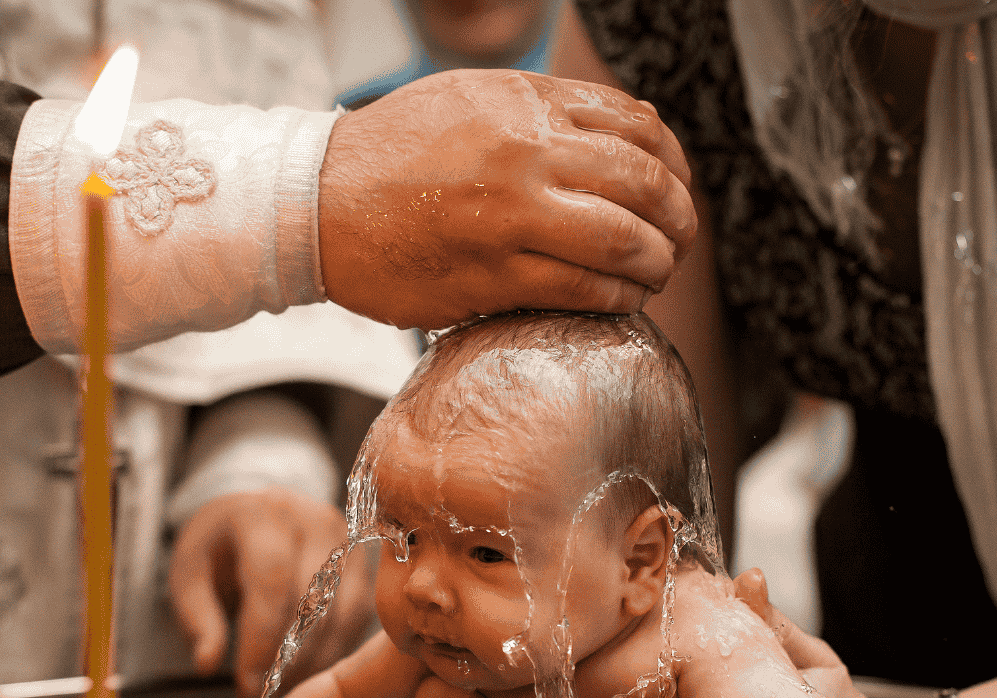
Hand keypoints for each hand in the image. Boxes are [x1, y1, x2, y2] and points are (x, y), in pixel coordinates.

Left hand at [169, 487, 374, 697]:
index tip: (248, 686)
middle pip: (314, 599)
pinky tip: (308, 670)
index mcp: (259, 515)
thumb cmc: (218, 548)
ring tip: (286, 687)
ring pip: (344, 613)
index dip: (261, 639)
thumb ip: (197, 617)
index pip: (270, 581)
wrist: (256, 515)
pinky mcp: (362, 562)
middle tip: (266, 695)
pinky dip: (335, 650)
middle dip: (290, 658)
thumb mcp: (189, 575)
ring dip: (317, 660)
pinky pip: (359, 616)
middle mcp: (310, 519)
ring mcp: (345, 539)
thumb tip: (209, 664)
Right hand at [319, 69, 697, 328]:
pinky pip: (583, 287)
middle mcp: (526, 153)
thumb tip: (618, 137)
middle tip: (680, 240)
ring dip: (656, 264)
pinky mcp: (493, 274)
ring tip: (655, 274)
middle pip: (645, 184)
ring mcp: (511, 216)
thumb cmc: (390, 153)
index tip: (676, 190)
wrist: (316, 202)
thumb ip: (544, 112)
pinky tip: (621, 299)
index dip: (675, 166)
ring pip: (624, 240)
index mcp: (526, 105)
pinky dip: (618, 297)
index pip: (639, 129)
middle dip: (679, 219)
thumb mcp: (471, 99)